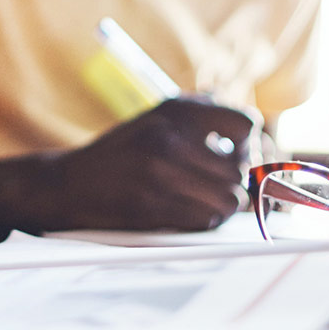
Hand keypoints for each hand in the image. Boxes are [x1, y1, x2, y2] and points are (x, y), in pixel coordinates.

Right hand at [32, 97, 257, 231]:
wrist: (69, 183)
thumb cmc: (122, 153)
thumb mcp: (159, 118)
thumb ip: (204, 118)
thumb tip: (259, 136)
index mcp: (177, 110)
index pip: (247, 123)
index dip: (247, 145)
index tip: (233, 154)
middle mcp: (171, 137)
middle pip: (241, 169)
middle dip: (234, 182)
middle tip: (214, 185)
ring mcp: (162, 173)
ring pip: (231, 198)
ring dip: (222, 205)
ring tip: (203, 200)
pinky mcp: (154, 206)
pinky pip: (208, 219)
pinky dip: (204, 220)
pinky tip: (187, 212)